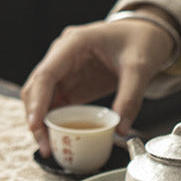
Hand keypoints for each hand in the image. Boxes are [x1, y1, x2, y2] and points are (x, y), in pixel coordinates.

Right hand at [20, 7, 178, 156]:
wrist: (145, 33)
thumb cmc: (139, 40)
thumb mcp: (139, 67)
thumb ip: (130, 97)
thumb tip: (120, 128)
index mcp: (73, 44)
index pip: (46, 75)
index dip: (37, 102)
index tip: (35, 125)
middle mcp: (62, 56)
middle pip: (36, 88)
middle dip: (36, 118)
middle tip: (46, 146)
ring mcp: (65, 70)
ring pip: (42, 98)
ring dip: (42, 122)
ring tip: (50, 148)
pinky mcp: (72, 83)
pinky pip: (56, 103)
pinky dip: (54, 121)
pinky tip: (58, 137)